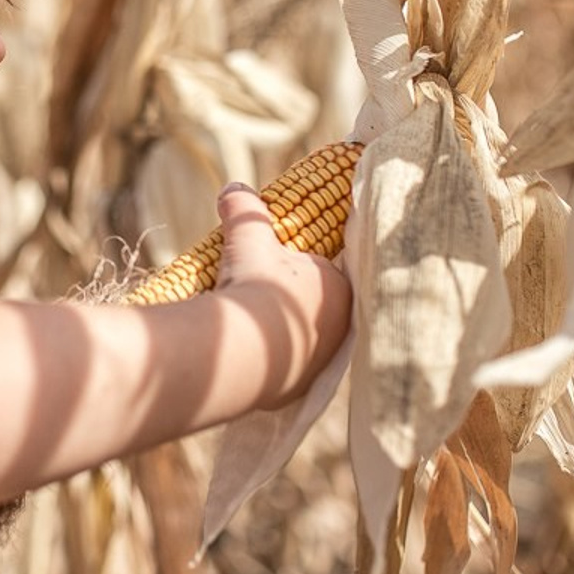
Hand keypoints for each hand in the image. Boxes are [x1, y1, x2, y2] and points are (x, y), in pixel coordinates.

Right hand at [213, 182, 351, 408]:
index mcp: (338, 287)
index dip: (294, 268)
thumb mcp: (247, 237)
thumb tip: (232, 188)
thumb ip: (244, 209)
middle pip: (312, 306)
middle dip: (288, 301)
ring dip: (280, 331)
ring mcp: (324, 360)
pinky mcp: (302, 385)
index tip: (269, 268)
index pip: (322, 271)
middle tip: (255, 295)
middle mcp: (341, 326)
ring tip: (249, 323)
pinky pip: (287, 366)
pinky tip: (249, 351)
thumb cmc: (256, 284)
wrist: (243, 348)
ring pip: (302, 338)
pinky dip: (271, 358)